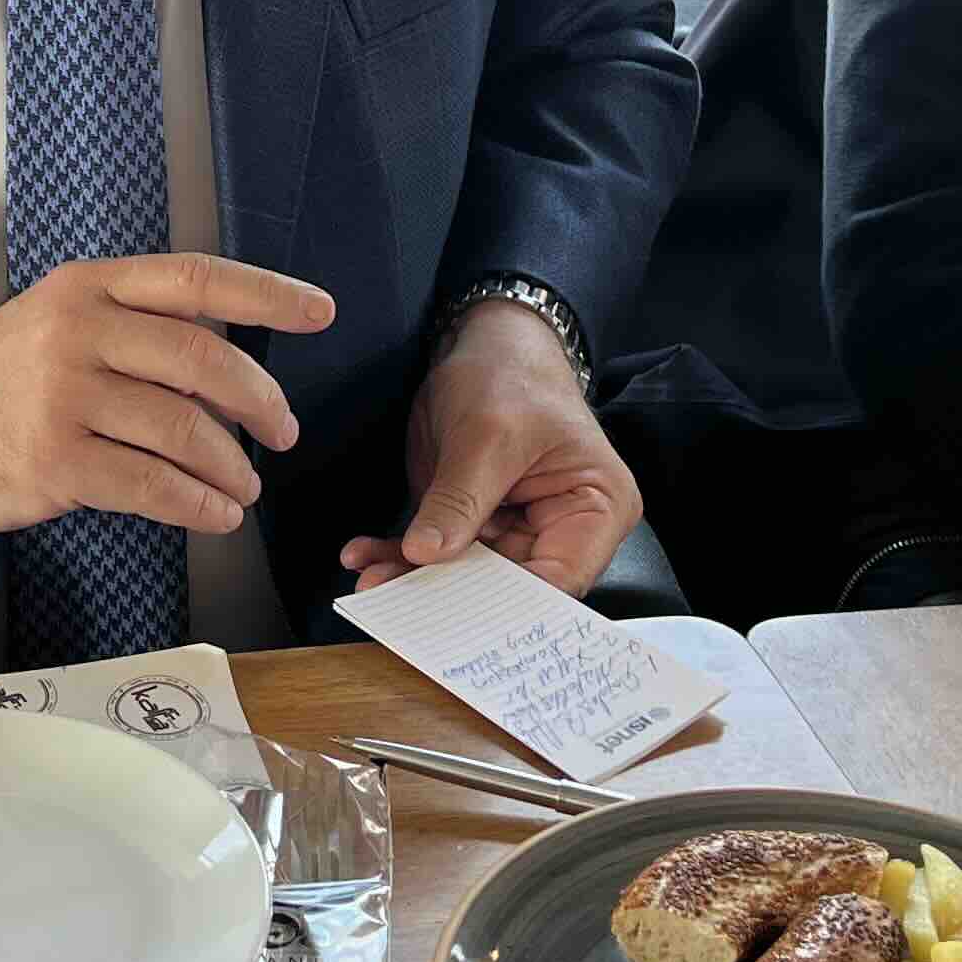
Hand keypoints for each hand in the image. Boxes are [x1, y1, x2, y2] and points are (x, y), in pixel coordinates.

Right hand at [0, 253, 336, 537]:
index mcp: (90, 287)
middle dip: (259, 402)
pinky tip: (213, 514)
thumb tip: (229, 372)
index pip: (196, 278)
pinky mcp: (53, 461)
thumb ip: (136, 329)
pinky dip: (196, 505)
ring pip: (182, 430)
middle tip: (282, 432)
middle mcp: (78, 332)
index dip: (267, 293)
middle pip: (202, 360)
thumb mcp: (60, 321)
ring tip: (244, 487)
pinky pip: (151, 486)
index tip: (321, 311)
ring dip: (231, 466)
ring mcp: (64, 397)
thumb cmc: (1, 376)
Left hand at [343, 297, 640, 595]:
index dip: (509, 608)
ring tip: (369, 580)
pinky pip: (438, 551)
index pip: (558, 580)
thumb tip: (427, 554)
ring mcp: (515, 528)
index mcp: (596, 509)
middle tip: (395, 601)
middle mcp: (561, 529)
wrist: (486, 343)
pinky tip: (364, 554)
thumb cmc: (513, 375)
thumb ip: (460, 498)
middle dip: (449, 596)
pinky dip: (400, 554)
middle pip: (509, 588)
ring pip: (465, 576)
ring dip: (414, 579)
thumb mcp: (487, 433)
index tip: (454, 618)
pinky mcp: (474, 521)